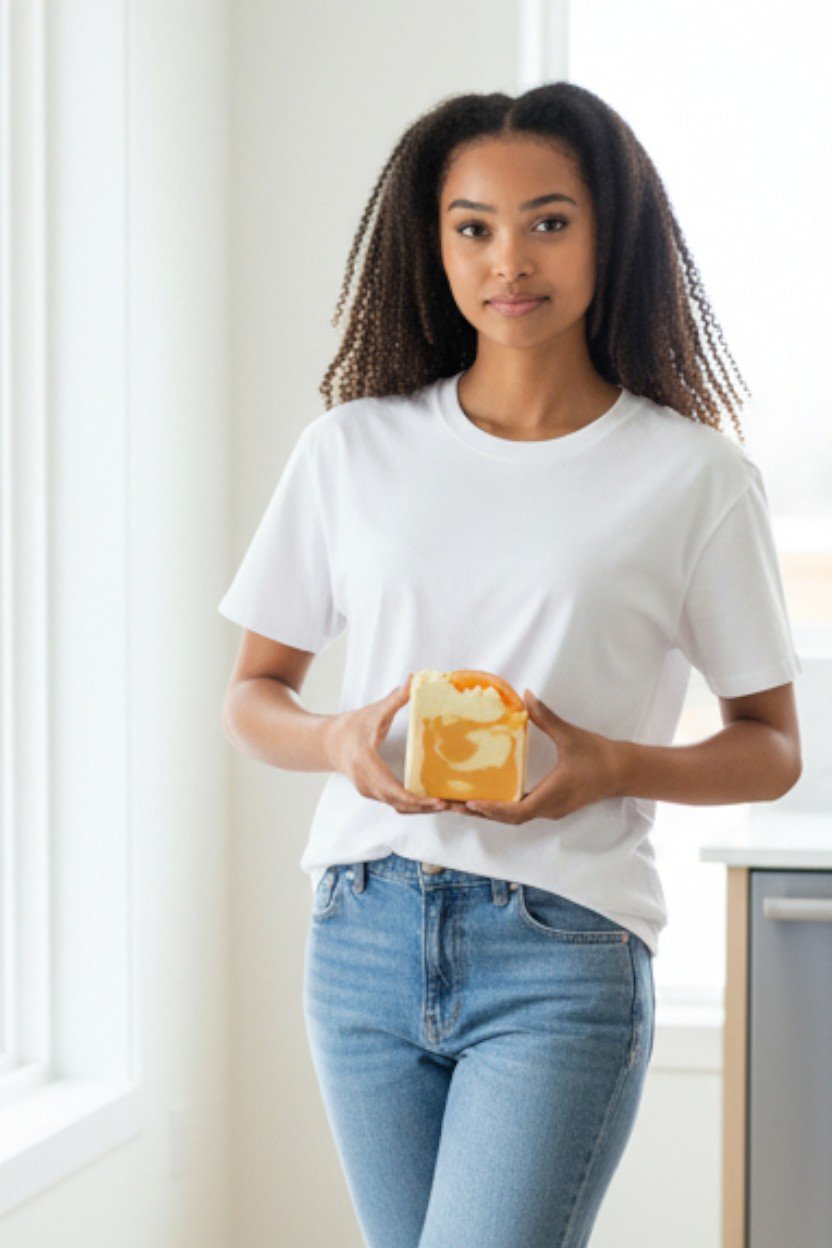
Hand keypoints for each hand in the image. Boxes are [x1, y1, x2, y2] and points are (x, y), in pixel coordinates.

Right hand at [326, 675, 448, 815]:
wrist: (327, 743)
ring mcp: (369, 792)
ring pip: (399, 807)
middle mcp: (367, 784)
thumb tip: (414, 679)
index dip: (417, 799)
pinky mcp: (373, 794)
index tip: (438, 801)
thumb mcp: (374, 712)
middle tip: (454, 804)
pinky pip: (396, 804)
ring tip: (450, 805)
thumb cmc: (350, 726)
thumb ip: (395, 699)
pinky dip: (414, 806)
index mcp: (366, 764)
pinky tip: (434, 801)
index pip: (394, 790)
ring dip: (423, 809)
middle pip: (401, 804)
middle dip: (427, 806)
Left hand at [440, 690, 622, 823]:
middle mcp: (549, 808)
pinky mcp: (552, 806)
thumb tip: (527, 696)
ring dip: (488, 812)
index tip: (471, 802)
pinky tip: (486, 797)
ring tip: (459, 803)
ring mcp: (550, 809)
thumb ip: (547, 717)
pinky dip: (501, 808)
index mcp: (552, 795)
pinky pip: (521, 811)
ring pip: (513, 817)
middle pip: (507, 818)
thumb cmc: (599, 755)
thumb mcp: (571, 735)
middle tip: (450, 804)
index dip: (492, 809)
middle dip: (479, 812)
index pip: (517, 811)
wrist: (623, 771)